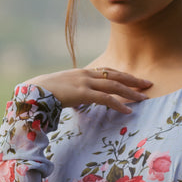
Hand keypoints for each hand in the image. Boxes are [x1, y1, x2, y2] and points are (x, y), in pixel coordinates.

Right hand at [30, 66, 151, 112]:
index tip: (134, 80)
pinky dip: (119, 104)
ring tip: (143, 98)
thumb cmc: (46, 92)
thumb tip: (81, 101)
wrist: (33, 90)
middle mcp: (87, 74)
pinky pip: (105, 98)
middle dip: (133, 80)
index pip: (108, 71)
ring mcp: (85, 82)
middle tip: (148, 84)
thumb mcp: (65, 89)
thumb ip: (76, 92)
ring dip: (131, 92)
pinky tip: (128, 110)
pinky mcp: (83, 93)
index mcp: (83, 73)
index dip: (123, 75)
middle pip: (116, 75)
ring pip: (114, 85)